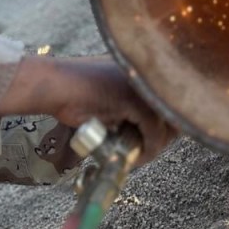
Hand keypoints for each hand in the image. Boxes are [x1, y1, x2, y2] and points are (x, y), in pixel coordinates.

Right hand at [0, 54, 177, 165]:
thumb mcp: (111, 99)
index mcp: (142, 70)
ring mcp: (142, 85)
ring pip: (166, 124)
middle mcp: (146, 74)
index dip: (166, 124)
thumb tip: (151, 132)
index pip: (169, 98)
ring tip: (139, 156)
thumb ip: (132, 108)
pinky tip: (135, 158)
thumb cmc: (74, 93)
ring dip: (155, 146)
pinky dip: (147, 150)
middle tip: (146, 151)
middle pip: (173, 111)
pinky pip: (152, 132)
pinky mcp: (135, 100)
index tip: (153, 142)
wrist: (54, 86)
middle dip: (164, 137)